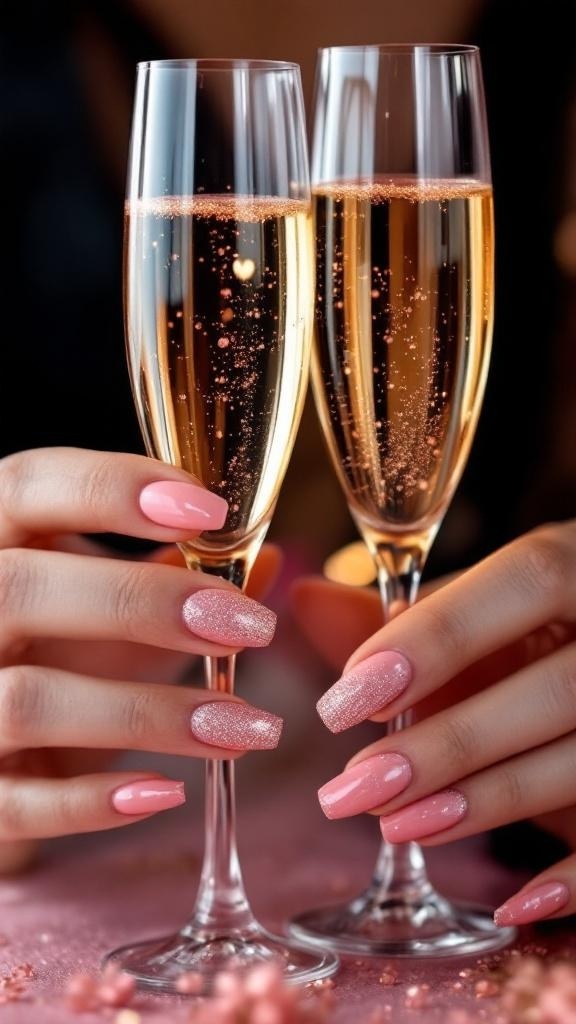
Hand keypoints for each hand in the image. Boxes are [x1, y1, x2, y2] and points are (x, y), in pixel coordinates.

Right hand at [0, 447, 280, 867]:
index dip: (112, 489)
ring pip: (28, 701)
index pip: (27, 488)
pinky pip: (14, 804)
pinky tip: (166, 793)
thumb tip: (267, 558)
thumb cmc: (52, 652)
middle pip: (21, 588)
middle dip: (142, 602)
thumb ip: (172, 573)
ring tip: (243, 725)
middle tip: (247, 624)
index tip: (208, 509)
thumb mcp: (104, 600)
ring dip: (149, 712)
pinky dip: (94, 801)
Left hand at [292, 520, 575, 927]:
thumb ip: (409, 611)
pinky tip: (510, 904)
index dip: (441, 635)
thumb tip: (308, 599)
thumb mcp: (489, 614)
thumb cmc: (540, 632)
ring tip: (396, 824)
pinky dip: (574, 878)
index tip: (349, 697)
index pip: (530, 579)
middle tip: (353, 786)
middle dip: (451, 741)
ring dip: (488, 801)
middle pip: (558, 686)